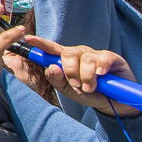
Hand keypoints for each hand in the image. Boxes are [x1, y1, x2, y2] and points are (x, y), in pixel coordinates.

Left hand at [6, 35, 140, 116]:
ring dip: (87, 77)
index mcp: (67, 60)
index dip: (41, 43)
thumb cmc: (88, 93)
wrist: (112, 102)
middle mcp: (80, 54)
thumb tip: (51, 67)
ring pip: (85, 59)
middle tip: (77, 85)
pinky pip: (103, 58)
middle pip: (68, 54)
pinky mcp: (111, 57)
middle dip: (70, 72)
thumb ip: (57, 79)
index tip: (29, 38)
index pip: (52, 49)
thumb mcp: (69, 90)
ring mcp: (95, 54)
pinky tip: (102, 75)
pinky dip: (101, 68)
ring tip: (90, 88)